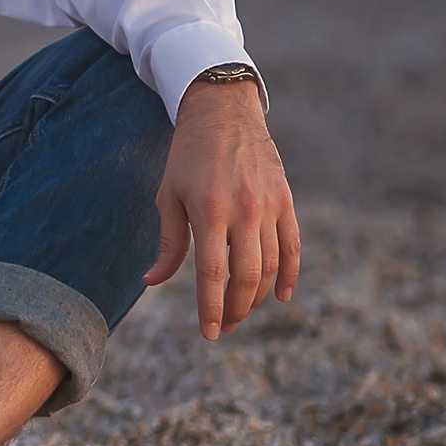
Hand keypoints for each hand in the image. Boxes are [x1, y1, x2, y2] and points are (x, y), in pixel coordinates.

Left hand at [145, 77, 299, 338]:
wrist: (223, 113)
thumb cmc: (187, 157)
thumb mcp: (168, 195)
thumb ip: (168, 243)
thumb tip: (152, 281)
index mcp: (209, 209)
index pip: (213, 272)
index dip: (211, 307)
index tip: (208, 333)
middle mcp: (244, 209)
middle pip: (247, 276)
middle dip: (235, 309)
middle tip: (223, 327)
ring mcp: (270, 205)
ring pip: (271, 265)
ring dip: (257, 296)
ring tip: (239, 311)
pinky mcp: (286, 200)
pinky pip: (293, 246)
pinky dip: (289, 274)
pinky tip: (279, 296)